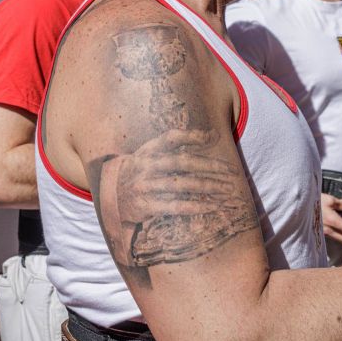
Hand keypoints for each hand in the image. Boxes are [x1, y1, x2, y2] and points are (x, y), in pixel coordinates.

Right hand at [96, 129, 245, 266]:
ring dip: (208, 188)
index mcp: (147, 150)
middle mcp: (146, 166)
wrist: (110, 195)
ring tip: (227, 190)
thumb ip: (177, 144)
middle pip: (182, 163)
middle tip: (231, 172)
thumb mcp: (150, 153)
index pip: (170, 138)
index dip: (192, 136)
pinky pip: (175, 206)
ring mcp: (144, 187)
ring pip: (182, 185)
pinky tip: (212, 206)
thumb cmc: (138, 171)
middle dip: (210, 167)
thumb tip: (212, 134)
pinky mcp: (145, 206)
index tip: (214, 137)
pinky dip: (196, 206)